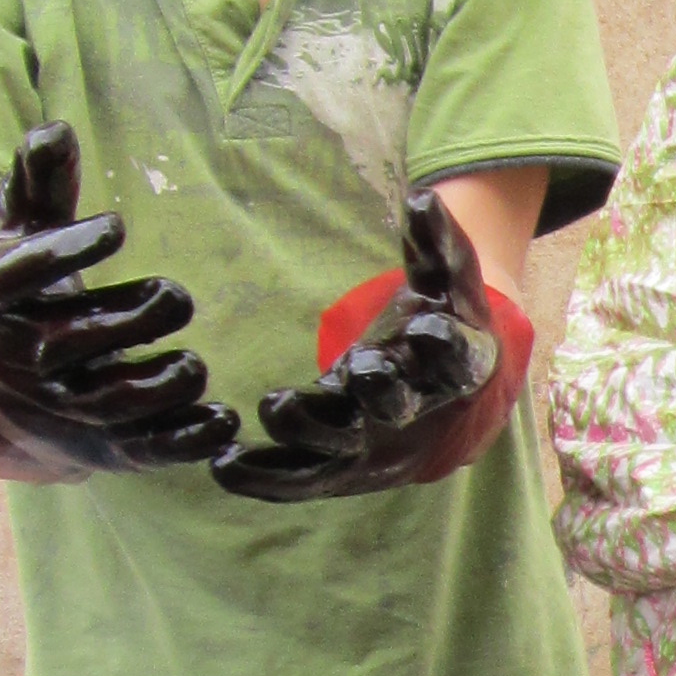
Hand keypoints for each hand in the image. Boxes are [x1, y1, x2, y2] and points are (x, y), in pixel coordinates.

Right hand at [0, 121, 232, 478]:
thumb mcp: (12, 231)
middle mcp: (17, 358)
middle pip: (73, 340)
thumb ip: (37, 181)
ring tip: (192, 360)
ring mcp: (56, 408)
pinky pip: (142, 448)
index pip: (21, 274)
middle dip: (133, 318)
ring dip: (161, 383)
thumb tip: (57, 128)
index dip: (68, 249)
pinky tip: (222, 418)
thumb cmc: (10, 288)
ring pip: (110, 402)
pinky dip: (185, 439)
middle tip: (175, 295)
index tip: (119, 224)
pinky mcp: (95, 445)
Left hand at [211, 189, 531, 504]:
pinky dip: (263, 478)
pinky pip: (299, 479)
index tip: (425, 329)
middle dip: (377, 389)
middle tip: (356, 369)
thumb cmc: (444, 326)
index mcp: (450, 366)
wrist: (449, 404)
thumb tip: (421, 196)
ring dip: (307, 429)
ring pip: (339, 445)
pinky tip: (222, 466)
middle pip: (394, 406)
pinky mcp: (337, 468)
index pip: (452, 358)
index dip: (442, 346)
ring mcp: (372, 446)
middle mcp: (413, 413)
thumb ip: (439, 242)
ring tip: (272, 404)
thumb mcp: (450, 285)